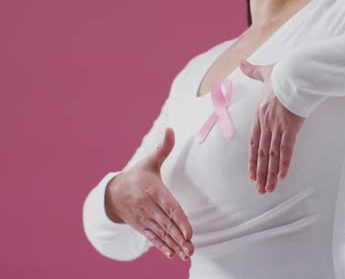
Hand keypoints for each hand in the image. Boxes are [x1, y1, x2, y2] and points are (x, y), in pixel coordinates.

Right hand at [105, 127, 194, 260]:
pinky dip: (162, 247)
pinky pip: (152, 238)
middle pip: (166, 223)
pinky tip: (173, 255)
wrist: (112, 192)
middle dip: (179, 236)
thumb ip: (163, 148)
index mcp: (152, 190)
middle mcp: (147, 206)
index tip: (189, 231)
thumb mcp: (150, 162)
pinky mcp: (140, 226)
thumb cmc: (138, 175)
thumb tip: (171, 129)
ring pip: (160, 233)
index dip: (179, 219)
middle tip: (191, 247)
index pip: (169, 206)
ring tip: (187, 254)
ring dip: (174, 244)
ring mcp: (143, 217)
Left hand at [239, 60, 304, 194]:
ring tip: (268, 189)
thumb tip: (242, 62)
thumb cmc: (283, 71)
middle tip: (259, 189)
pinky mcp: (291, 127)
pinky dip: (284, 163)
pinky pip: (286, 149)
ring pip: (272, 155)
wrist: (295, 71)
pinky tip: (282, 176)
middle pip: (262, 153)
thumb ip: (253, 70)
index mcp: (260, 113)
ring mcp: (278, 126)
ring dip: (270, 173)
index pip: (254, 142)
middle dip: (260, 173)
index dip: (253, 159)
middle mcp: (266, 122)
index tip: (252, 173)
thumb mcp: (265, 71)